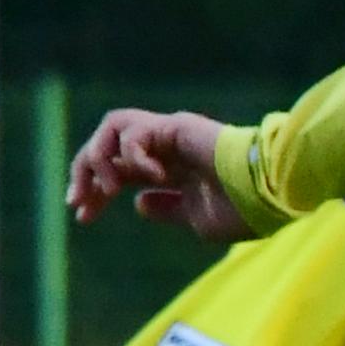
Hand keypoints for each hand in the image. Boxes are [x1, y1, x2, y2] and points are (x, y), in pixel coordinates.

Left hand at [66, 106, 243, 236]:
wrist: (268, 194)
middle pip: (105, 147)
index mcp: (170, 170)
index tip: (82, 218)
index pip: (118, 172)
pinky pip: (132, 132)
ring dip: (99, 158)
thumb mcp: (196, 220)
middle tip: (76, 203)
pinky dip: (131, 155)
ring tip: (109, 188)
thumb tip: (137, 203)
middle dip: (83, 173)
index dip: (95, 192)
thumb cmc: (243, 210)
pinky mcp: (174, 126)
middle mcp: (165, 147)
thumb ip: (167, 210)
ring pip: (111, 127)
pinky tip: (152, 176)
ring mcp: (169, 133)